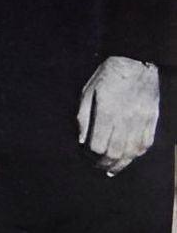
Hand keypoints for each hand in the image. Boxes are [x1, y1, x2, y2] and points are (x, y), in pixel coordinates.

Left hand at [78, 56, 158, 174]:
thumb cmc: (108, 75)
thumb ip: (83, 116)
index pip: (98, 144)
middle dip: (103, 163)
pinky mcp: (152, 121)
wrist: (137, 63)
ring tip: (110, 168)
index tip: (85, 155)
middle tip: (96, 165)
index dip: (90, 155)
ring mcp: (141, 121)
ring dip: (120, 164)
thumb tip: (82, 141)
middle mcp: (125, 119)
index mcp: (106, 110)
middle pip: (114, 152)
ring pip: (131, 152)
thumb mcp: (88, 90)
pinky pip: (145, 145)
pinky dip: (135, 155)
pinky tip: (127, 159)